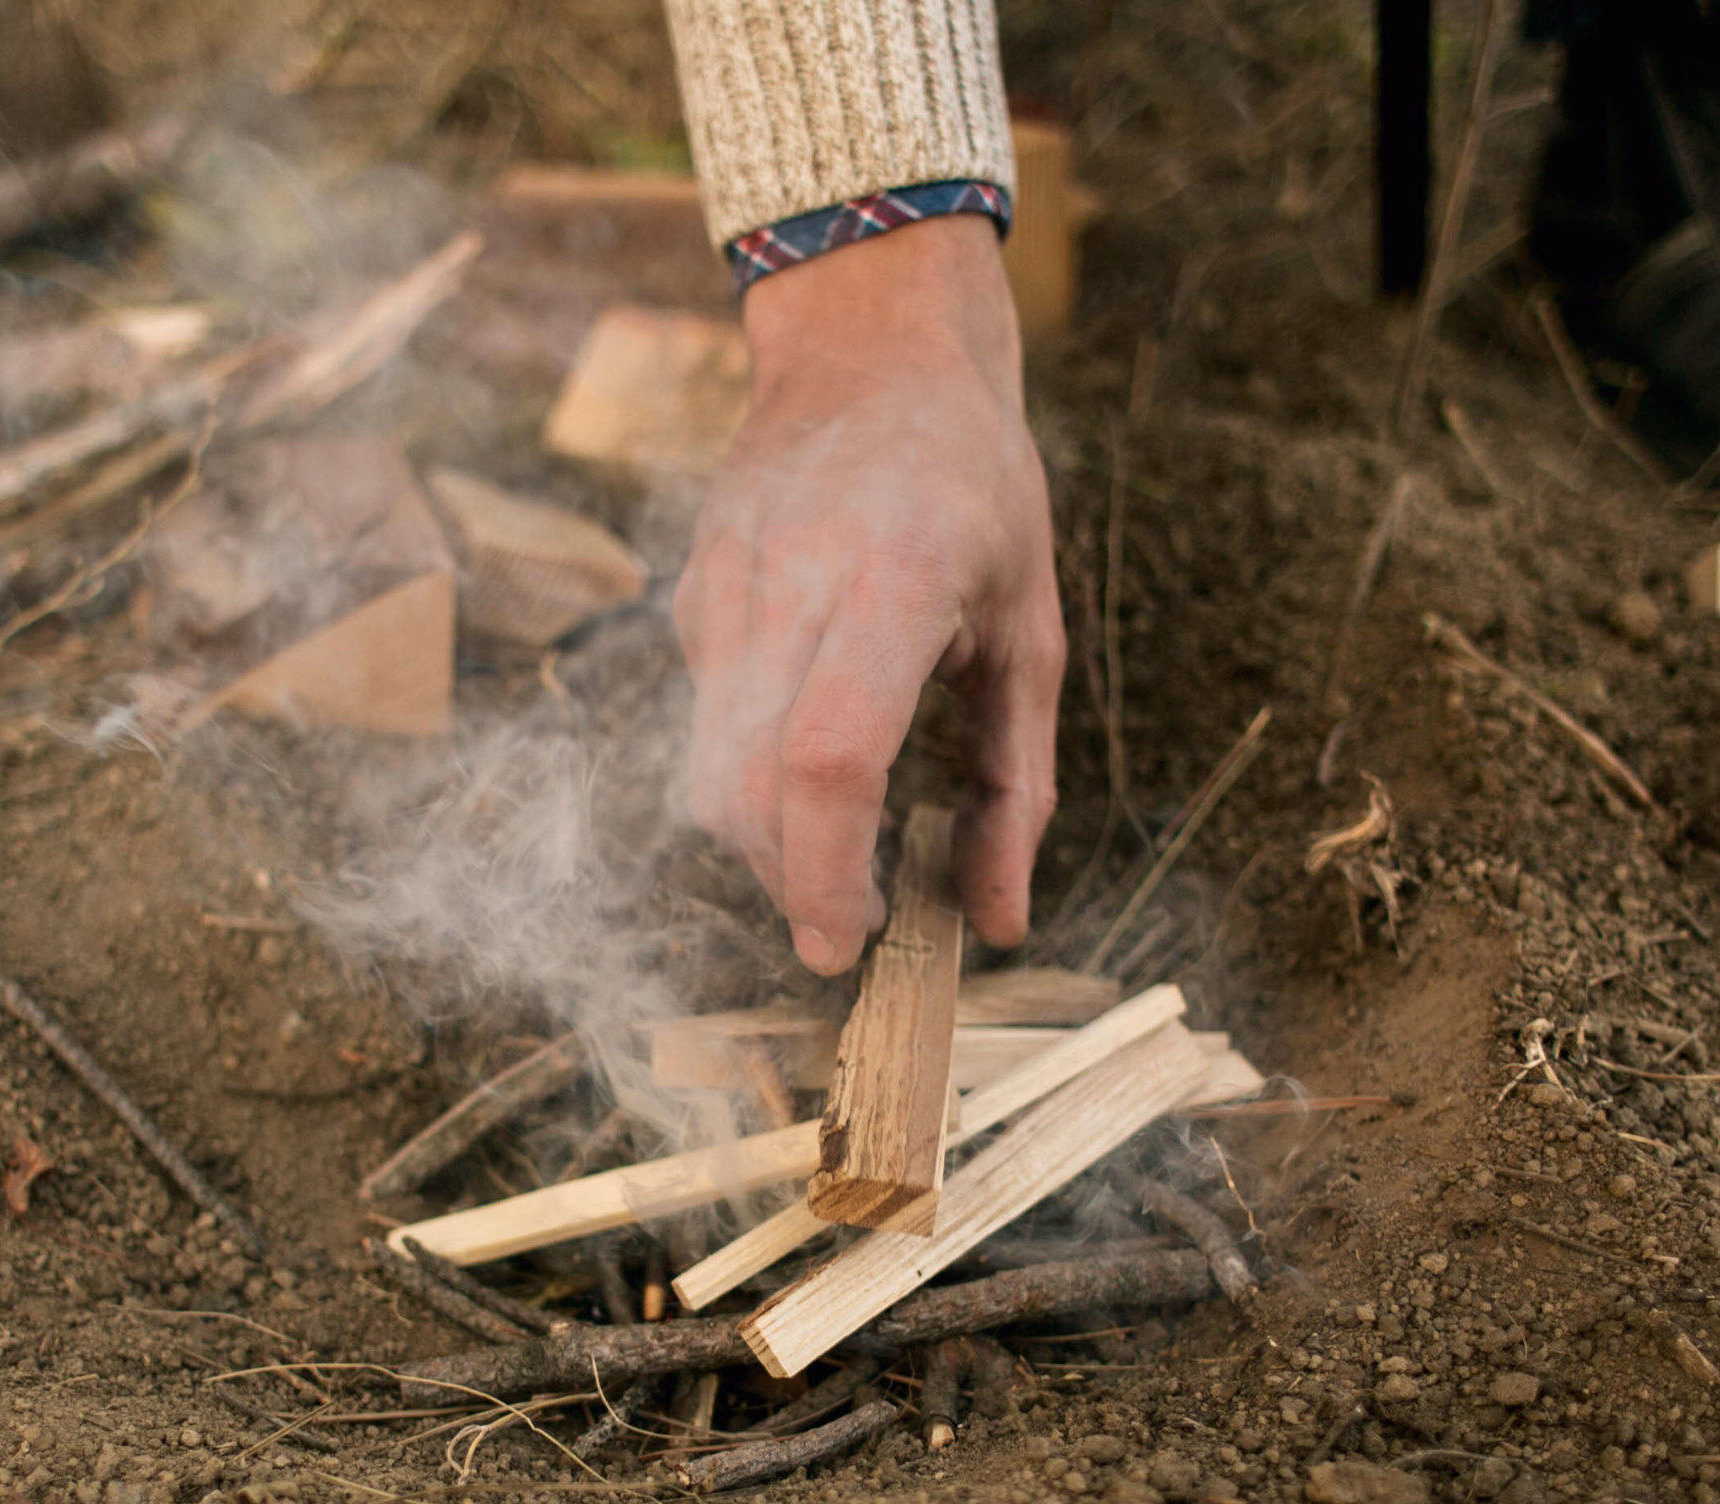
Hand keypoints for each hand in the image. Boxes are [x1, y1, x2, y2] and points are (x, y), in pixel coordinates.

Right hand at [674, 215, 1063, 975]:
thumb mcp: (1029, 629)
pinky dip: (747, 772)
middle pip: (749, 786)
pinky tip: (804, 747)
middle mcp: (792, 577)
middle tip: (852, 920)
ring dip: (763, 841)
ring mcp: (723, 579)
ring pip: (706, 769)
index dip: (825, 873)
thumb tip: (998, 923)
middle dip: (792, 881)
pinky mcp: (690, 590)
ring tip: (835, 851)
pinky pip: (703, 720)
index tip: (847, 942)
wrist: (872, 346)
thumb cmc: (977, 486)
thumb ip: (1015, 784)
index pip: (828, 759)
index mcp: (896, 578)